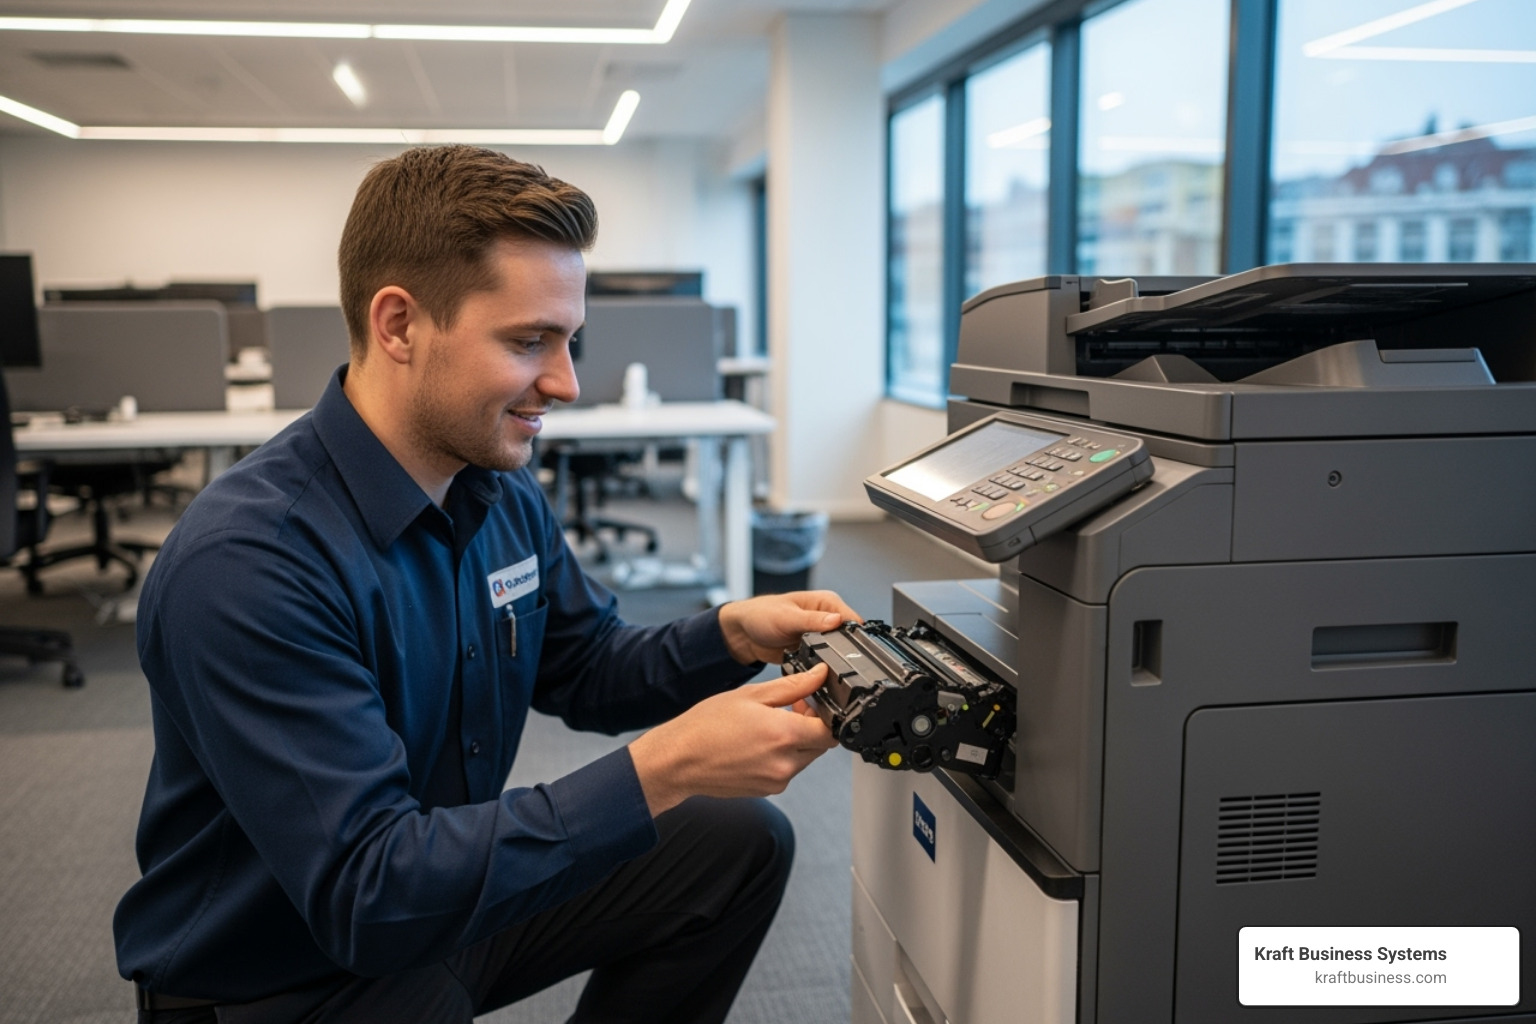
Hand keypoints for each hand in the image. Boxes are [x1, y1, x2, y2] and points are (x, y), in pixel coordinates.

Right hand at [628, 663, 838, 815]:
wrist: (678, 761)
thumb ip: (792, 686)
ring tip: (766, 727)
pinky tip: (757, 744)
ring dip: (796, 742)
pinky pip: (787, 771)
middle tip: (788, 710)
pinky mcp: (768, 790)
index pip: (830, 730)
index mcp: (784, 735)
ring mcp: (777, 781)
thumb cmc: (706, 726)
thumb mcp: (750, 695)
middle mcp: (785, 763)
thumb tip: (818, 675)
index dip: (824, 714)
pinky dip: (781, 756)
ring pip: (805, 758)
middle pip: (820, 745)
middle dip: (810, 726)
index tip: (808, 703)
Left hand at [717, 590, 862, 664]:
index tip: (853, 651)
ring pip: (837, 653)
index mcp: (826, 603)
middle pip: (848, 638)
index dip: (854, 636)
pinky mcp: (813, 651)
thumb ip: (812, 620)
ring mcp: (821, 636)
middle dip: (844, 652)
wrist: (743, 634)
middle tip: (832, 662)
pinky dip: (820, 669)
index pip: (851, 619)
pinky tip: (814, 673)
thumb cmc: (760, 615)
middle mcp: (827, 618)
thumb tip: (837, 620)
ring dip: (831, 662)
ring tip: (822, 668)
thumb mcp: (786, 617)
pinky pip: (823, 663)